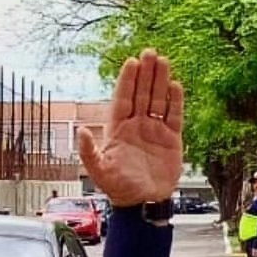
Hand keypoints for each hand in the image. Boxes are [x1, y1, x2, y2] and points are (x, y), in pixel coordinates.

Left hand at [79, 49, 183, 207]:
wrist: (143, 204)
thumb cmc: (119, 189)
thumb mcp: (99, 171)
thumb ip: (89, 151)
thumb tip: (81, 131)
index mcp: (118, 130)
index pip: (123, 99)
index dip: (127, 81)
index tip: (131, 62)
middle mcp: (136, 127)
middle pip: (141, 94)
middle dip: (145, 74)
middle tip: (150, 52)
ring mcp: (154, 131)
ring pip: (158, 100)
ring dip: (160, 81)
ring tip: (164, 61)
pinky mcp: (171, 140)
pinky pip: (174, 116)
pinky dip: (175, 101)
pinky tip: (175, 85)